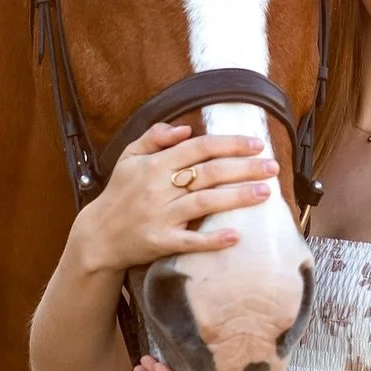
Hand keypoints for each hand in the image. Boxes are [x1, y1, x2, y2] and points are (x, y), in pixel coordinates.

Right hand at [75, 122, 277, 275]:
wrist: (98, 235)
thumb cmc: (120, 193)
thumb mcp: (129, 157)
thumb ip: (155, 136)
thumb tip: (186, 127)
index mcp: (154, 164)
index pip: (198, 147)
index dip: (230, 144)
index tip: (256, 144)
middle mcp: (158, 188)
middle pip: (208, 173)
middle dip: (244, 168)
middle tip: (272, 167)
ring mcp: (160, 216)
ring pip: (205, 203)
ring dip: (237, 197)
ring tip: (265, 193)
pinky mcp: (161, 242)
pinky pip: (190, 241)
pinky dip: (213, 239)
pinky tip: (236, 235)